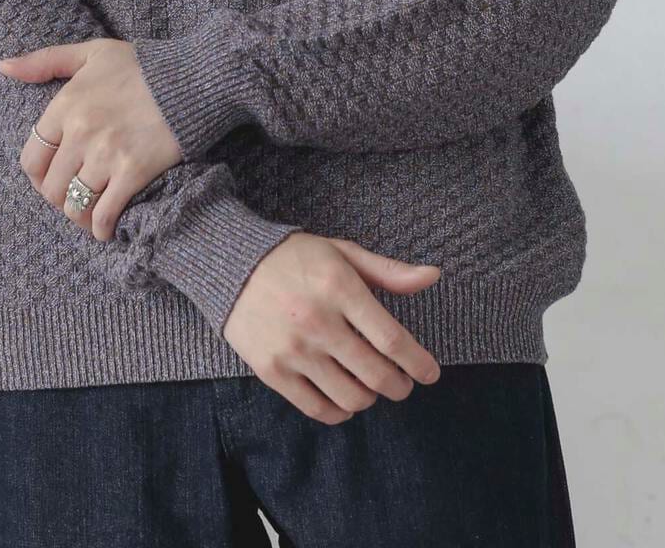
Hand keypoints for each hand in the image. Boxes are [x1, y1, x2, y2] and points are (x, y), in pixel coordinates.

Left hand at [0, 37, 182, 239]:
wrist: (195, 78)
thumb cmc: (143, 65)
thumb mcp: (92, 53)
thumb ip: (45, 61)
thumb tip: (4, 66)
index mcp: (66, 104)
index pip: (32, 158)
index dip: (37, 177)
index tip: (50, 181)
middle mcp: (81, 131)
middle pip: (51, 187)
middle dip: (59, 200)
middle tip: (73, 200)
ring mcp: (106, 154)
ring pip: (75, 204)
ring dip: (79, 217)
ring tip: (89, 217)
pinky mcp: (134, 171)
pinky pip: (106, 213)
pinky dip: (102, 228)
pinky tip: (106, 229)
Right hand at [223, 233, 442, 423]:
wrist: (232, 265)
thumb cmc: (295, 257)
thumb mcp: (342, 253)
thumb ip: (388, 271)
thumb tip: (432, 275)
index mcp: (339, 289)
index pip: (392, 340)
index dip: (418, 363)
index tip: (430, 373)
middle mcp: (318, 322)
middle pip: (376, 375)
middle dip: (399, 386)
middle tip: (402, 383)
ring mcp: (293, 350)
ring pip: (351, 398)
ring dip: (370, 398)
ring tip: (370, 386)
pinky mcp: (272, 371)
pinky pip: (317, 408)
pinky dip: (339, 412)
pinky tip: (345, 398)